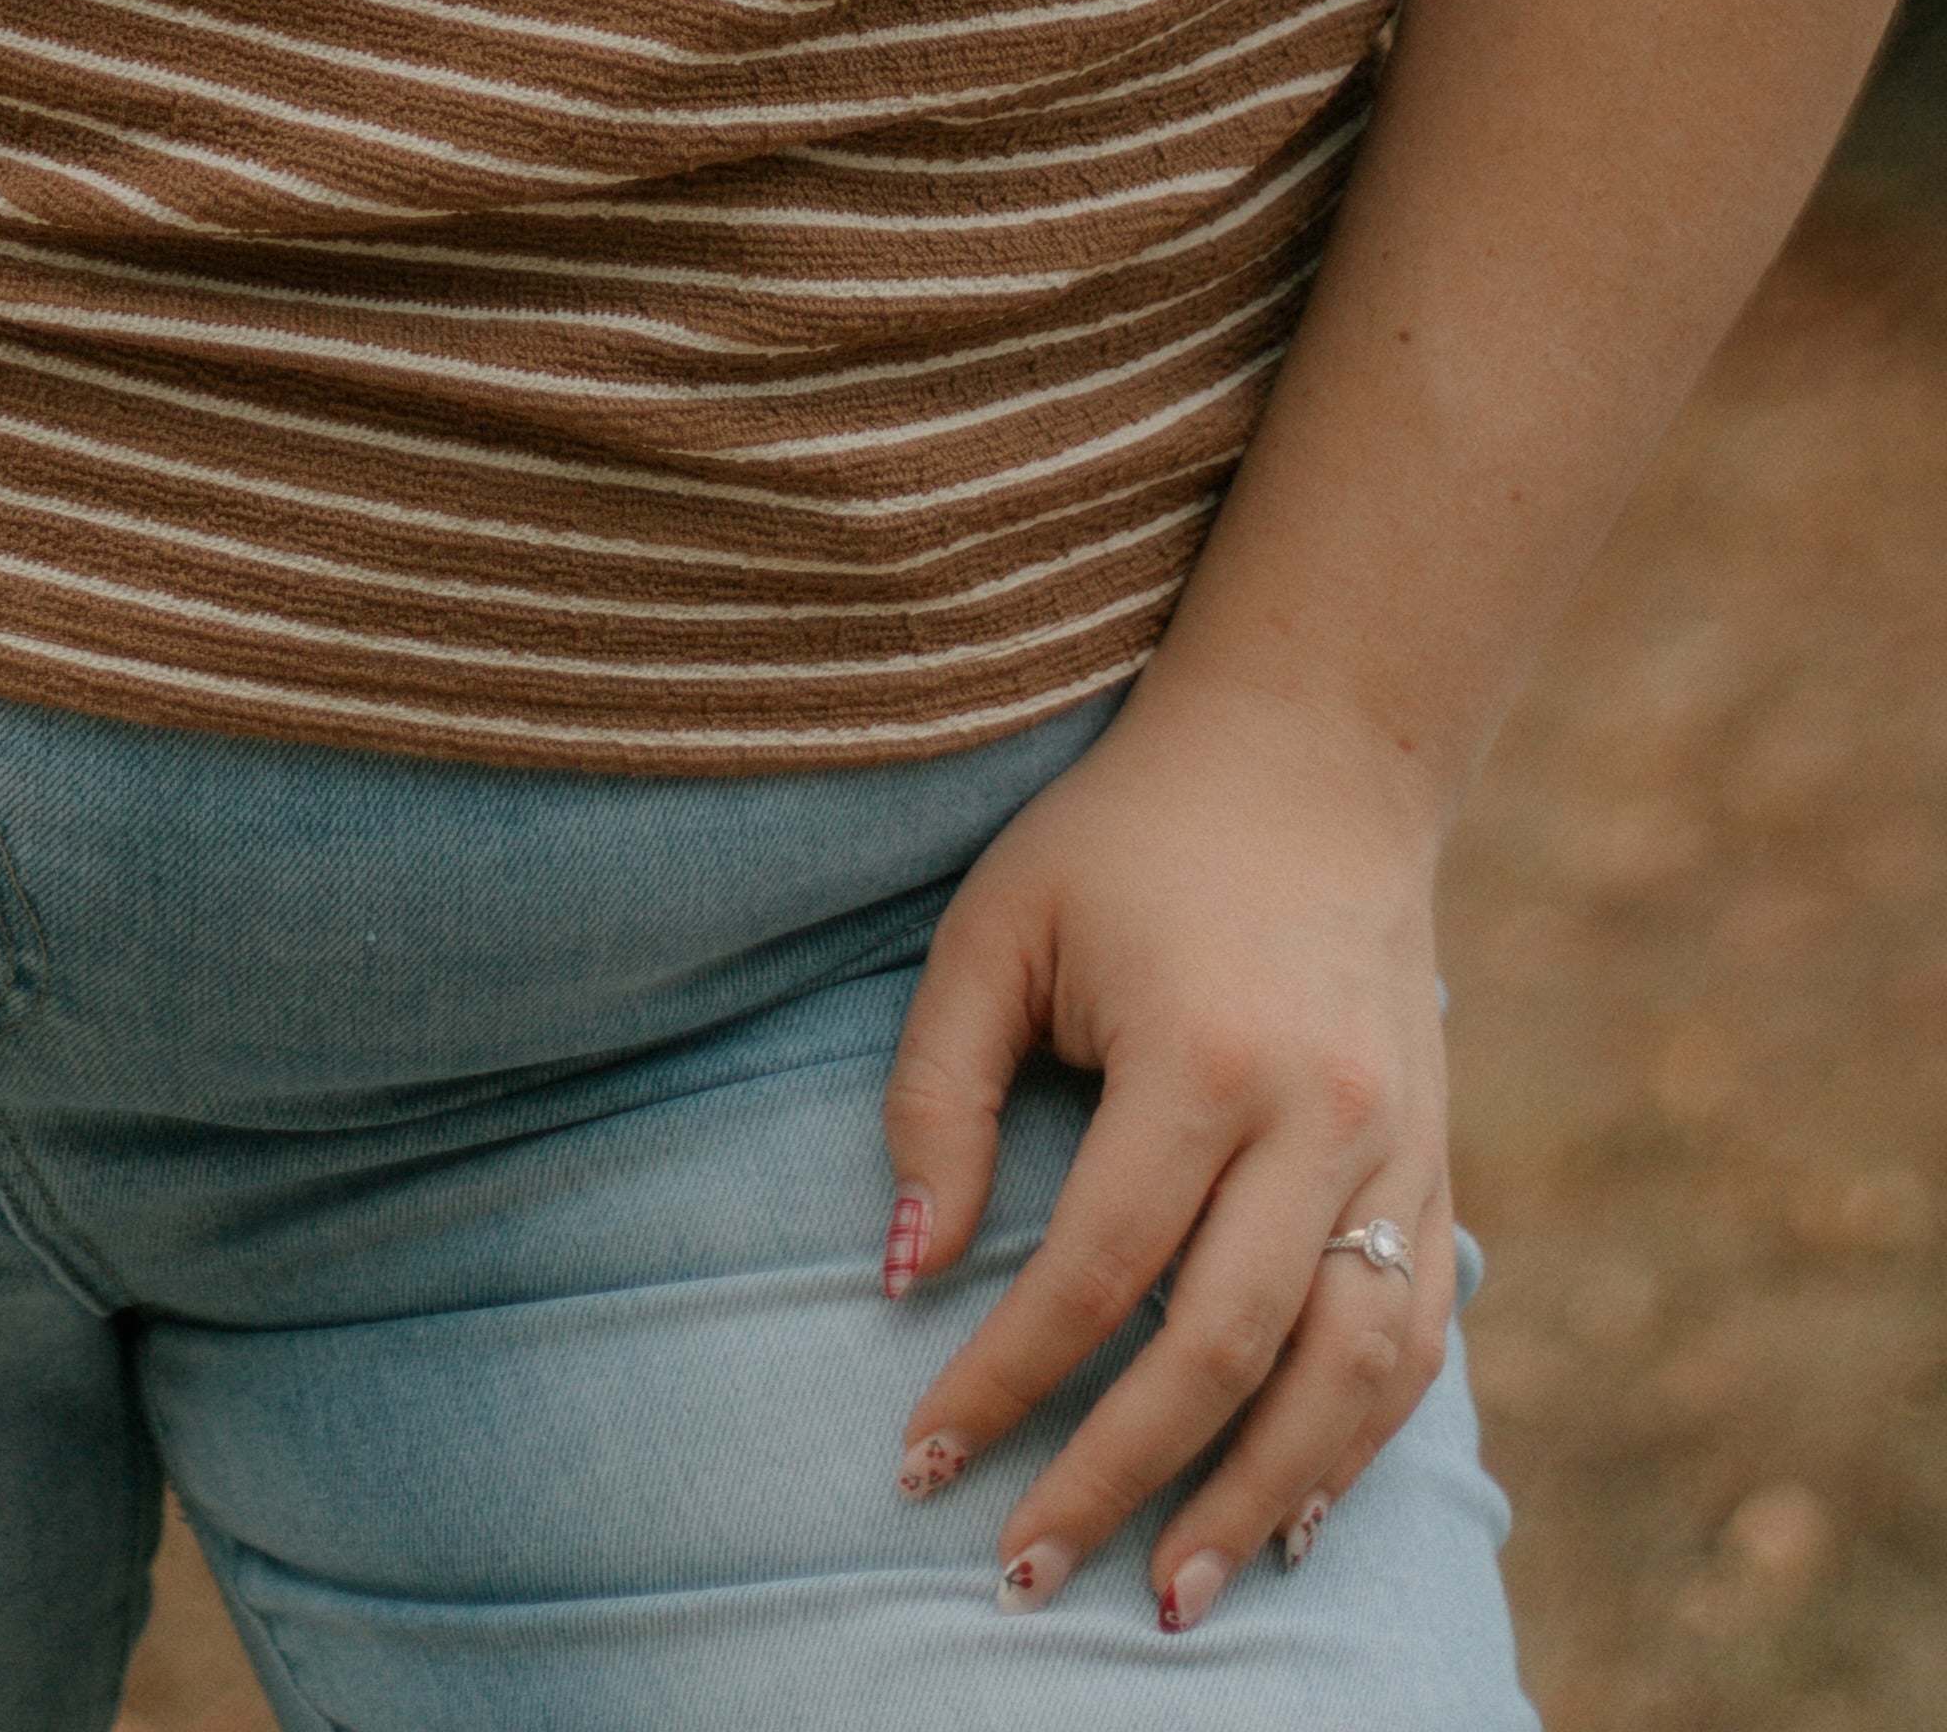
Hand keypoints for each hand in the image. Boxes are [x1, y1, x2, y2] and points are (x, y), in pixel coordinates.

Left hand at [878, 679, 1456, 1630]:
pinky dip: (1355, 1440)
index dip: (1005, 1379)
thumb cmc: (1123, 837)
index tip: (923, 1461)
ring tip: (1168, 1591)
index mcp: (1200, 1052)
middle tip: (1026, 1574)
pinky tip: (1287, 1512)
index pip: (1093, 1269)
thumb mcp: (996, 928)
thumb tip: (906, 1271)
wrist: (1314, 753)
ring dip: (1255, 1499)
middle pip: (1221, 1350)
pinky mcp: (1438, 1159)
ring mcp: (1399, 1144)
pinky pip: (1413, 1338)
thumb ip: (938, 1095)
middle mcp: (1319, 1113)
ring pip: (1344, 1373)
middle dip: (1117, 1478)